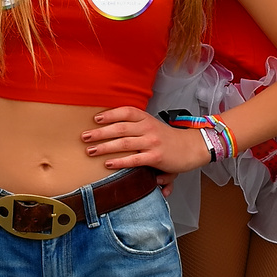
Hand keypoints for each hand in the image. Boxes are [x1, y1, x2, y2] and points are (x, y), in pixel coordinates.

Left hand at [81, 106, 208, 174]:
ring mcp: (152, 142)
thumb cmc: (170, 139)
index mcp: (147, 119)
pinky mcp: (156, 157)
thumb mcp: (154, 127)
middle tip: (85, 137)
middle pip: (120, 127)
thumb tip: (114, 129)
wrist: (192, 147)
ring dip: (105, 147)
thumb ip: (137, 127)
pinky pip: (134, 159)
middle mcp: (149, 128)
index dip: (110, 114)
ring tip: (90, 151)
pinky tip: (108, 164)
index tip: (96, 118)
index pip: (127, 111)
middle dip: (100, 132)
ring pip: (124, 143)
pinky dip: (120, 162)